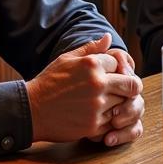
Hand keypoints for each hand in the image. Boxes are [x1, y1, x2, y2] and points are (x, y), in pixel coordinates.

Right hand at [26, 34, 143, 144]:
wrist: (31, 111)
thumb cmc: (48, 83)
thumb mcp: (66, 59)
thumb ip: (90, 48)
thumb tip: (108, 38)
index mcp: (91, 64)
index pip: (120, 63)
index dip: (116, 68)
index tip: (111, 74)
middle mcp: (97, 84)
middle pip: (132, 85)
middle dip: (129, 87)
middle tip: (122, 90)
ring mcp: (97, 106)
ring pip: (125, 104)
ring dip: (118, 103)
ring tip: (105, 102)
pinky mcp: (94, 125)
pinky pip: (114, 121)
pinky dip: (110, 119)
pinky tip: (97, 115)